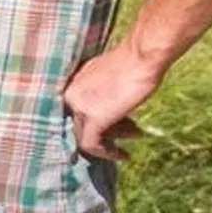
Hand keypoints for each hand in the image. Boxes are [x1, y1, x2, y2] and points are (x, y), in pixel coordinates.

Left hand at [62, 43, 161, 160]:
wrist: (141, 56)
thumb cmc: (133, 62)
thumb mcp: (110, 79)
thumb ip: (102, 94)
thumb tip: (109, 110)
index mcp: (72, 83)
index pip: (79, 111)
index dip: (100, 120)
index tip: (118, 125)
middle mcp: (69, 94)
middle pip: (83, 123)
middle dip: (110, 129)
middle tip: (133, 130)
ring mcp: (78, 106)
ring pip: (87, 135)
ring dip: (114, 138)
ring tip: (137, 134)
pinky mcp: (91, 118)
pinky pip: (91, 144)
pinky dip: (107, 153)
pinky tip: (124, 155)